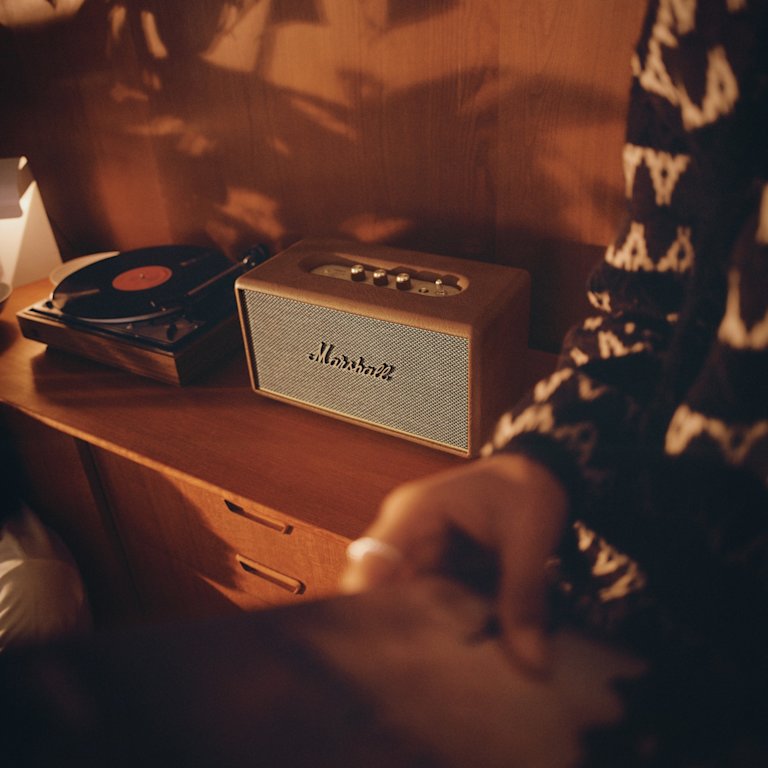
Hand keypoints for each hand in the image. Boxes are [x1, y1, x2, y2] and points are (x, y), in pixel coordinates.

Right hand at [339, 453, 568, 674]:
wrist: (537, 472)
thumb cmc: (526, 490)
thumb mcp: (530, 538)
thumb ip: (524, 596)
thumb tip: (532, 661)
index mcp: (416, 512)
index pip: (373, 559)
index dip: (364, 603)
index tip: (373, 650)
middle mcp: (404, 532)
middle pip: (376, 587)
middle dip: (391, 629)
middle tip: (407, 674)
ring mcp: (415, 550)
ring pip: (398, 600)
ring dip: (415, 632)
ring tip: (431, 670)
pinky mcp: (432, 567)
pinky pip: (423, 602)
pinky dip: (436, 626)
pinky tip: (450, 654)